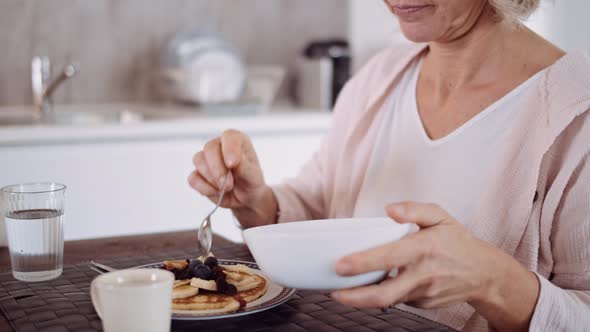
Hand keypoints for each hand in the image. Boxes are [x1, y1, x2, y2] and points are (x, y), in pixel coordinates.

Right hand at [188, 129, 276, 226]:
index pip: (229, 136)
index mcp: (236, 141)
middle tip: (228, 185)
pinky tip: (216, 192)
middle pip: (209, 148)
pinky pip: (193, 178)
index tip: (232, 164)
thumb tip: (231, 160)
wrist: (245, 198)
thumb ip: (244, 166)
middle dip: (217, 169)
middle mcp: (220, 146)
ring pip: (199, 161)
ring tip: (226, 189)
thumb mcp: (253, 175)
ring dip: (212, 179)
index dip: (229, 149)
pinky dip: (205, 188)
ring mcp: (207, 159)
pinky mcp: (198, 173)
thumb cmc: (251, 182)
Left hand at [331, 202, 538, 330]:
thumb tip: (390, 209)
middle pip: (384, 294)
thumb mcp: (440, 216)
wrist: (484, 274)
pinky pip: (397, 300)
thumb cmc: (457, 242)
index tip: (340, 265)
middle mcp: (423, 275)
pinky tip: (373, 285)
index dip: (363, 264)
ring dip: (362, 297)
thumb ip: (414, 209)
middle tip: (333, 293)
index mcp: (425, 248)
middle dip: (355, 297)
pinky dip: (382, 294)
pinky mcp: (422, 305)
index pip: (389, 258)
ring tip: (342, 290)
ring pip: (387, 300)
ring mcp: (423, 294)